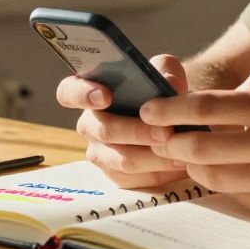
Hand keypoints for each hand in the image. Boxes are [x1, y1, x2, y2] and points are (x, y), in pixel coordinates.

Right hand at [55, 54, 189, 188]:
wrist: (175, 119)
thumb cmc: (160, 90)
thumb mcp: (164, 71)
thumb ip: (165, 70)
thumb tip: (168, 83)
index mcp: (90, 92)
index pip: (69, 92)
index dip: (82, 94)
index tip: (106, 96)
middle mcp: (89, 124)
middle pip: (104, 130)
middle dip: (137, 131)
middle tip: (166, 131)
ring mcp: (100, 152)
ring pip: (123, 159)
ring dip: (153, 155)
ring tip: (180, 147)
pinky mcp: (116, 175)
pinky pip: (135, 178)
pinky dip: (160, 171)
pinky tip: (179, 162)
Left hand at [140, 67, 249, 222]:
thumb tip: (225, 95)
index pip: (207, 107)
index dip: (170, 109)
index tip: (149, 109)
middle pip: (199, 147)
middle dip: (171, 142)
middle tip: (159, 136)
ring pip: (213, 176)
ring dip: (193, 166)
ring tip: (188, 155)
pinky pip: (239, 197)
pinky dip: (227, 185)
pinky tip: (227, 174)